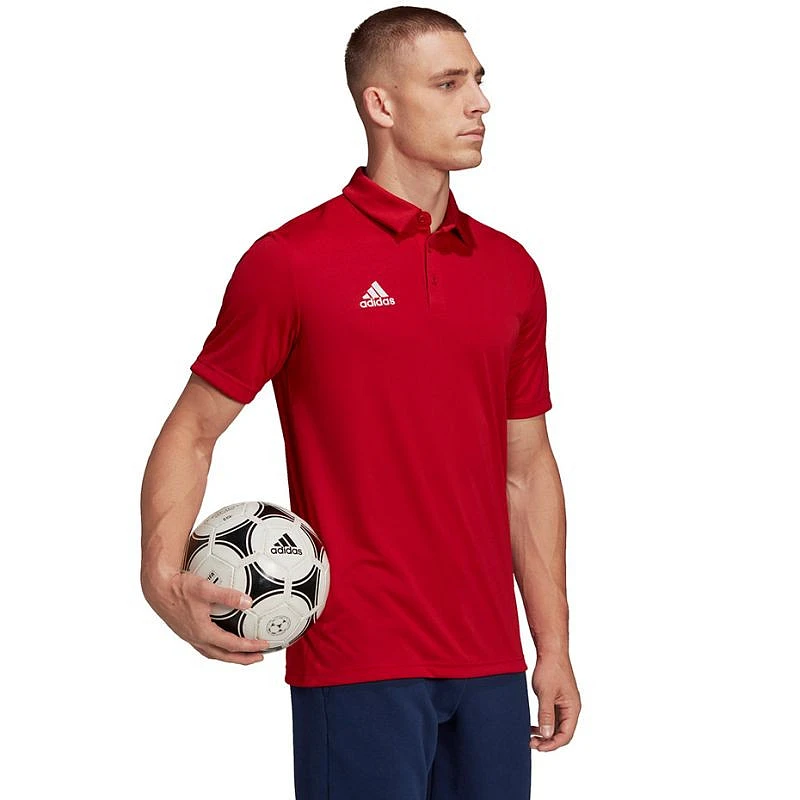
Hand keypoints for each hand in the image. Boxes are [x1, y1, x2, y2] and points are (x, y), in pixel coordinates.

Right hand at [144, 569, 270, 664]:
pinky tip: (223, 637)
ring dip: (230, 654)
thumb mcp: (205, 588)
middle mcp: (196, 638)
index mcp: (202, 632)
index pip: (231, 645)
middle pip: (224, 656)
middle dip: (243, 659)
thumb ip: (227, 595)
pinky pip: (205, 644)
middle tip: (259, 658)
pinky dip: (218, 646)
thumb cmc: (178, 588)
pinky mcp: (186, 631)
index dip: (250, 647)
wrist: (156, 588)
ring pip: (213, 652)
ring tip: (243, 653)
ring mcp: (190, 636)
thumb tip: (248, 601)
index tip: (265, 646)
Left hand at [529, 652, 580, 750]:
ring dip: (545, 734)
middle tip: (531, 743)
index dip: (552, 744)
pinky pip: (553, 717)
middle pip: (562, 733)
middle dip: (548, 741)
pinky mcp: (557, 699)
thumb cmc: (551, 669)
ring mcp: (564, 704)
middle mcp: (571, 708)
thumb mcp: (545, 693)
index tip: (538, 747)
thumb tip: (547, 735)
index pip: (566, 735)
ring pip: (557, 726)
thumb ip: (546, 715)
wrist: (551, 651)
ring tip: (531, 737)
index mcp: (572, 708)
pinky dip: (544, 724)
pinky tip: (533, 726)